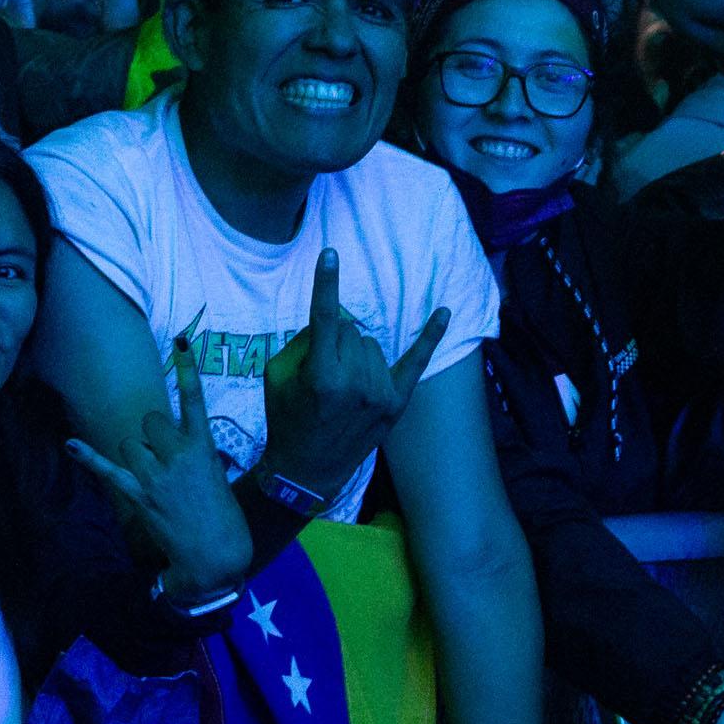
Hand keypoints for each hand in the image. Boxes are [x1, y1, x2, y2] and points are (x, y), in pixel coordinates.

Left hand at [67, 336, 254, 601]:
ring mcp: (156, 475)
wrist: (217, 557)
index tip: (181, 340)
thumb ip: (195, 459)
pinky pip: (109, 470)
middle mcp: (177, 455)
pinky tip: (72, 444)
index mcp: (203, 448)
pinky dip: (89, 457)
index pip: (194, 399)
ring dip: (136, 454)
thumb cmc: (225, 521)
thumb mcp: (217, 478)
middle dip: (152, 435)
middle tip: (164, 458)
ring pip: (130, 443)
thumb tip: (178, 454)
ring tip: (152, 477)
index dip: (187, 368)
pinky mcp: (139, 496)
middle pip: (150, 422)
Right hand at [257, 248, 446, 499]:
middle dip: (336, 339)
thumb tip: (333, 320)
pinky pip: (416, 361)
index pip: (325, 319)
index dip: (326, 284)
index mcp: (320, 375)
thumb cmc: (287, 419)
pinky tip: (446, 311)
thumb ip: (304, 342)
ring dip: (357, 352)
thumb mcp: (277, 377)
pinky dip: (431, 336)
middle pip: (351, 330)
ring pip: (372, 344)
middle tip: (322, 369)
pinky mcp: (396, 402)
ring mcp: (379, 394)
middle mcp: (354, 383)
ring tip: (343, 384)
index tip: (330, 254)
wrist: (307, 470)